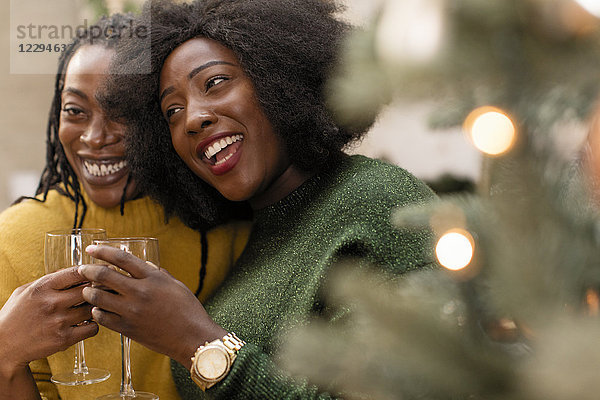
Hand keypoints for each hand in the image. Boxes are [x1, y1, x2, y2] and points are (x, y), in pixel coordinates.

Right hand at [0, 267, 97, 371]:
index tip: (104, 269)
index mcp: (43, 287)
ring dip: (97, 307)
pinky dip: (93, 325)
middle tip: (106, 289)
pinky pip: (93, 328)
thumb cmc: (15, 316)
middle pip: (90, 289)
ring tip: (93, 307)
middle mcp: (52, 303)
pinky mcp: (64, 339)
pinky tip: (86, 323)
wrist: (3, 346)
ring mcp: (59, 321)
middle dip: (100, 288)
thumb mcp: (26, 291)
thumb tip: (76, 272)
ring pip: (93, 308)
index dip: (94, 269)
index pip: (77, 272)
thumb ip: (50, 280)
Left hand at [79, 245, 226, 367]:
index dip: (103, 251)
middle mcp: (140, 292)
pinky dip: (97, 312)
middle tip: (82, 269)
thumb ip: (158, 273)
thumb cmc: (188, 310)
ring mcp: (132, 311)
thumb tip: (144, 264)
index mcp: (153, 278)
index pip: (122, 258)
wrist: (193, 337)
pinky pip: (103, 318)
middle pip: (104, 275)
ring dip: (89, 292)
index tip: (92, 248)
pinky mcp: (128, 329)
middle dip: (88, 270)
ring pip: (98, 297)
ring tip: (87, 290)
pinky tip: (98, 310)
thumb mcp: (176, 285)